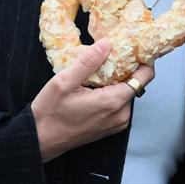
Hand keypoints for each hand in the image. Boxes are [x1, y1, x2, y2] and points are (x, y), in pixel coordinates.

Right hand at [31, 40, 154, 161]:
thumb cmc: (49, 113)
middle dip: (126, 69)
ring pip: (127, 93)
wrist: (39, 140)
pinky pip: (120, 104)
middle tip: (109, 57)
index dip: (143, 60)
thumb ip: (88, 62)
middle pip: (136, 83)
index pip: (145, 76)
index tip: (133, 47)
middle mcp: (121, 114)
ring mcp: (117, 123)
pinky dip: (112, 93)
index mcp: (113, 101)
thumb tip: (107, 43)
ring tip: (98, 73)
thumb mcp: (64, 82)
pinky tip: (95, 88)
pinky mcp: (112, 127)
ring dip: (117, 81)